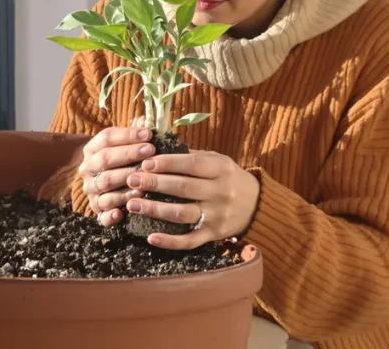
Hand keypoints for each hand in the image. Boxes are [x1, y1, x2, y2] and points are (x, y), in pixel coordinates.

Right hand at [78, 126, 155, 225]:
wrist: (104, 184)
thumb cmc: (121, 160)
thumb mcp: (125, 145)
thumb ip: (135, 133)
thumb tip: (145, 119)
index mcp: (92, 149)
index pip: (107, 138)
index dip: (128, 135)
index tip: (149, 134)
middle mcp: (87, 169)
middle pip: (105, 160)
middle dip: (129, 154)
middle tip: (151, 151)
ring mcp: (91, 190)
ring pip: (106, 185)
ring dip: (126, 182)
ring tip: (145, 180)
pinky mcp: (97, 210)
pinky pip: (102, 214)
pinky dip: (112, 214)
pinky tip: (125, 211)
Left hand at [125, 150, 259, 249]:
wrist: (257, 205)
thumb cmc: (229, 178)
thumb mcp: (218, 161)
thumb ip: (193, 156)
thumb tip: (159, 147)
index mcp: (221, 169)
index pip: (191, 165)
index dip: (167, 163)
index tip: (145, 163)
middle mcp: (220, 192)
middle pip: (183, 188)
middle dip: (154, 184)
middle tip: (131, 180)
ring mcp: (217, 215)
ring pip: (182, 214)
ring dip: (155, 210)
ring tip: (132, 204)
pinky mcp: (214, 234)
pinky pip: (190, 240)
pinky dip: (170, 241)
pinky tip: (151, 237)